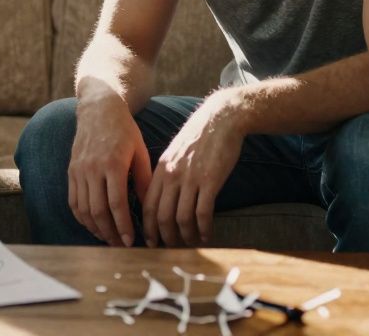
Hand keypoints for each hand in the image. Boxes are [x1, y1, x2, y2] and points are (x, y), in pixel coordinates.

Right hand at [67, 94, 152, 246]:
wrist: (98, 109)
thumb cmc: (124, 130)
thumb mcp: (140, 151)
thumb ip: (144, 180)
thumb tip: (150, 209)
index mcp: (113, 164)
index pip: (117, 204)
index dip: (124, 226)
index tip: (132, 241)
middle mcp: (92, 168)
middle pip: (98, 211)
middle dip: (111, 233)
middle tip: (122, 246)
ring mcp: (78, 170)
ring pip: (83, 209)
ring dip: (96, 229)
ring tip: (109, 239)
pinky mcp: (71, 171)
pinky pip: (73, 201)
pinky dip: (82, 218)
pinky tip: (93, 226)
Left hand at [142, 95, 242, 247]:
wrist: (221, 119)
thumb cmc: (199, 138)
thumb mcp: (174, 153)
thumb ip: (166, 175)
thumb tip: (160, 199)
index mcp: (160, 170)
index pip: (147, 206)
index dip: (148, 228)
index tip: (151, 242)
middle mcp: (172, 176)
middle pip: (162, 216)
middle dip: (165, 237)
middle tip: (170, 248)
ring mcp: (190, 179)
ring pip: (182, 218)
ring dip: (185, 235)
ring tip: (191, 242)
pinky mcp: (210, 181)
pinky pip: (203, 213)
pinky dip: (203, 228)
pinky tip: (207, 234)